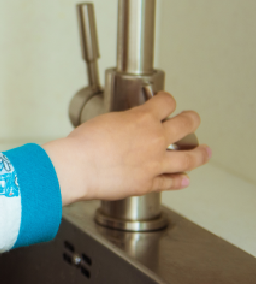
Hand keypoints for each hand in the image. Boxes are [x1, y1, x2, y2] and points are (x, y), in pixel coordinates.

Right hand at [43, 91, 208, 205]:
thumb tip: (128, 124)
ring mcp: (154, 163)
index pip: (165, 102)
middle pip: (186, 125)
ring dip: (199, 154)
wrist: (78, 167)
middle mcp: (154, 140)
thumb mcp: (105, 120)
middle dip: (191, 120)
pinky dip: (178, 181)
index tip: (166, 102)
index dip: (167, 100)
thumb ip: (123, 122)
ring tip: (205, 152)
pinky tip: (184, 180)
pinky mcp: (148, 183)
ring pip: (188, 158)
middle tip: (192, 119)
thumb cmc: (84, 143)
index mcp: (142, 120)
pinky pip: (169, 182)